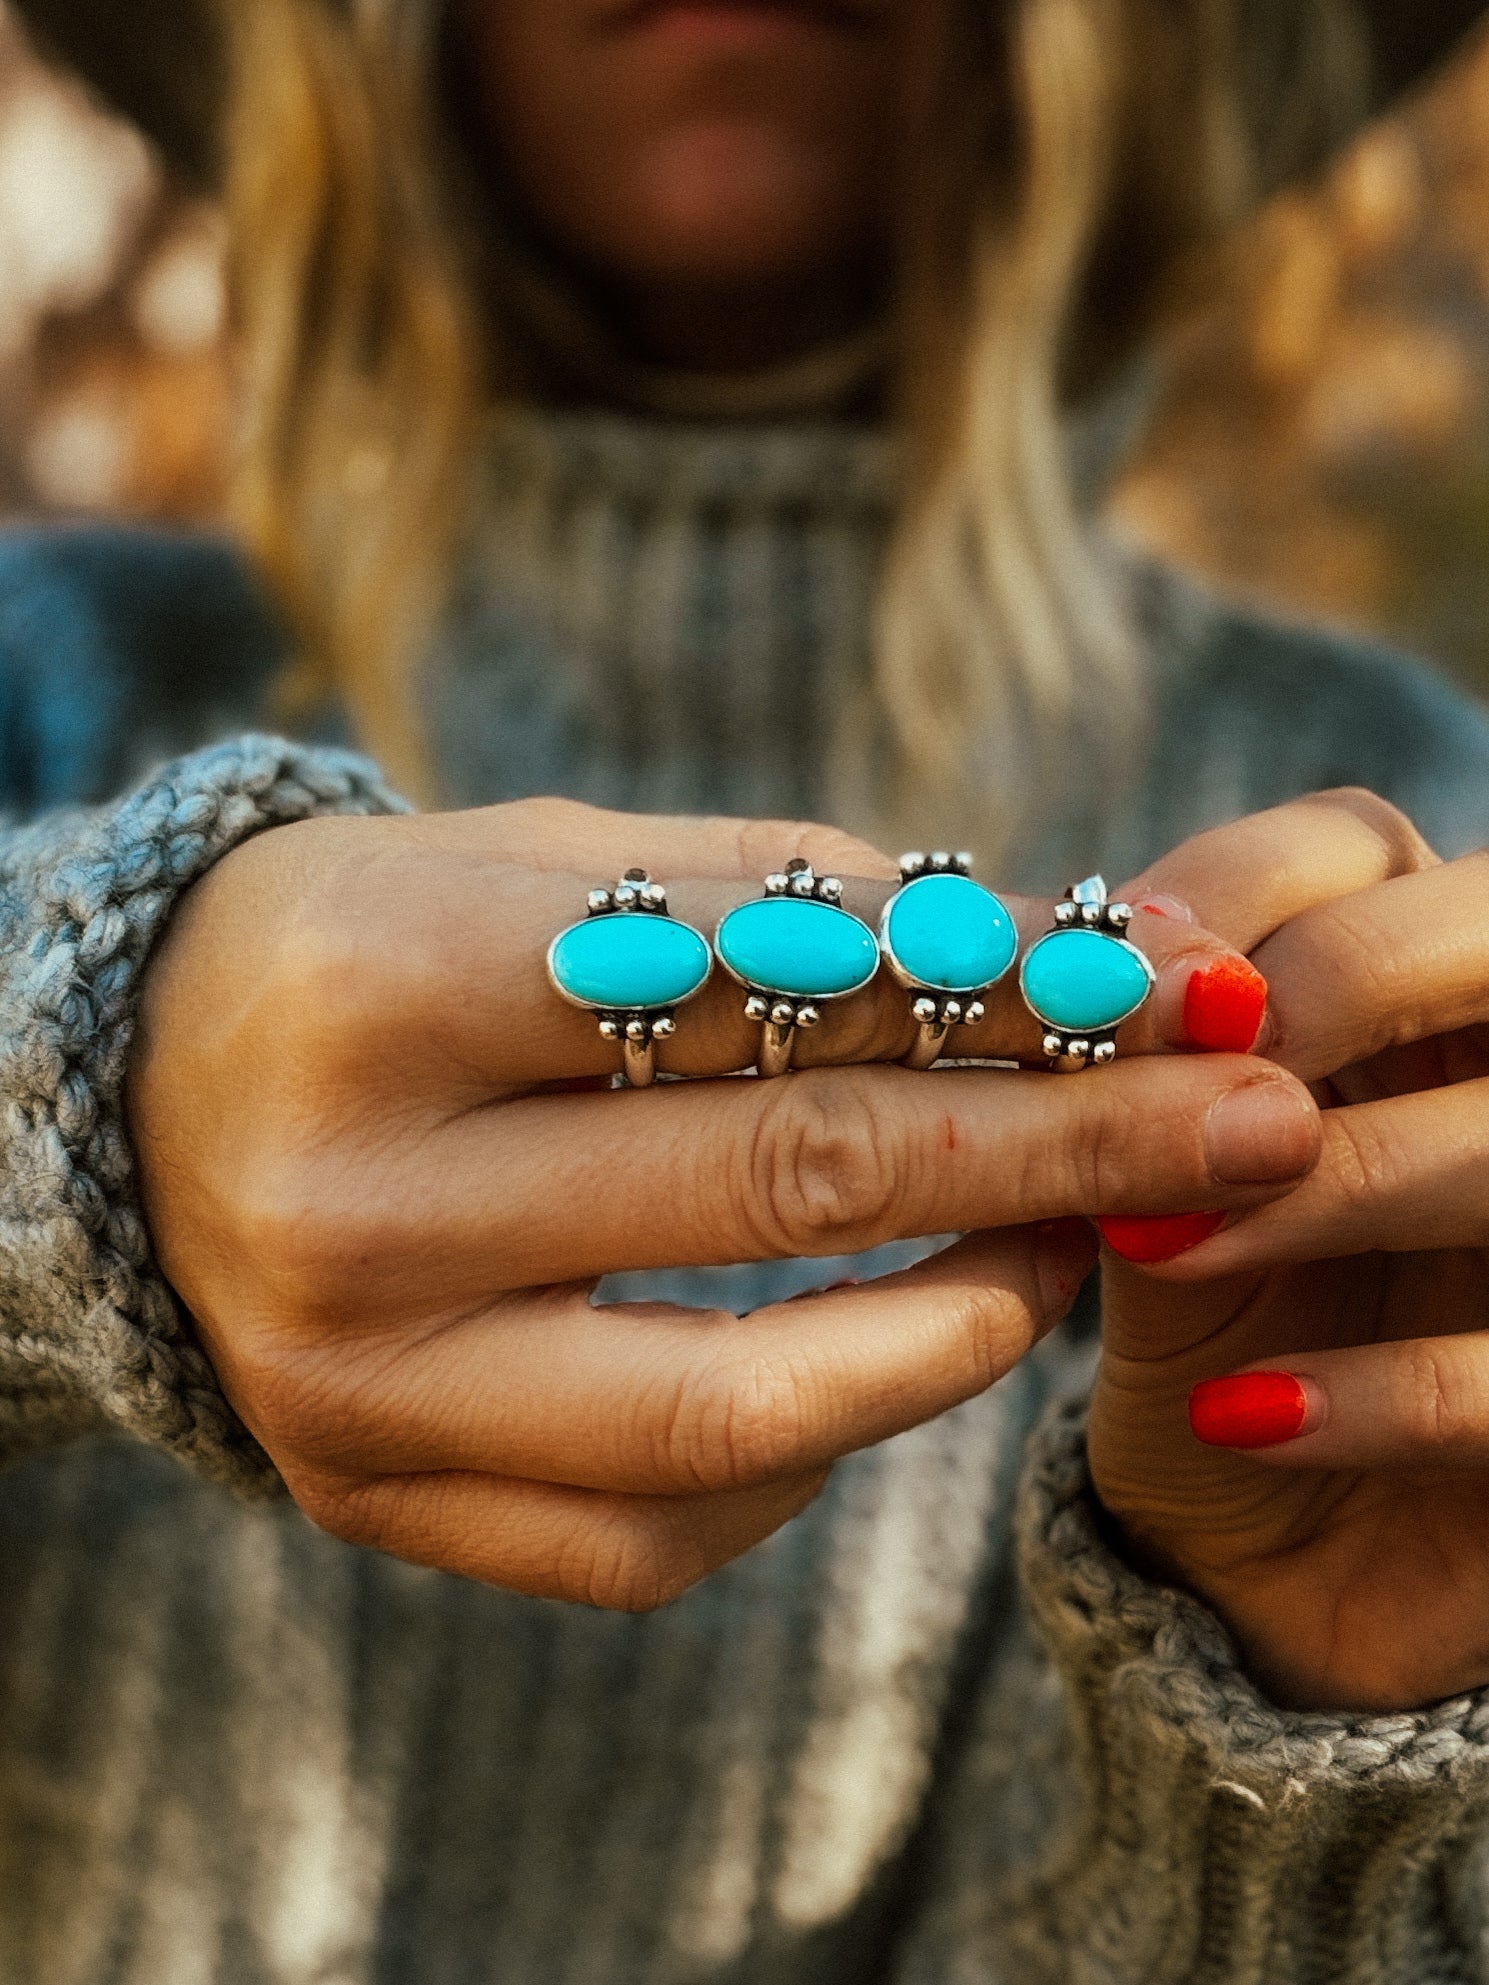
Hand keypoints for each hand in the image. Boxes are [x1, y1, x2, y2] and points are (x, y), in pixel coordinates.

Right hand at [126, 798, 1315, 1606]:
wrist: (149, 1093)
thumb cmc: (383, 946)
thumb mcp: (552, 866)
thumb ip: (782, 904)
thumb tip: (1044, 952)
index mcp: (385, 986)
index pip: (763, 1001)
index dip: (997, 997)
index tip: (1165, 997)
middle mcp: (350, 1204)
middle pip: (782, 1185)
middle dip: (1050, 1150)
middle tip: (1233, 1123)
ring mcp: (347, 1385)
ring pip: (727, 1408)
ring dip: (952, 1329)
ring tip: (1072, 1255)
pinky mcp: (366, 1497)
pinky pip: (645, 1531)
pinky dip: (802, 1455)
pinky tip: (879, 1367)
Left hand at [1087, 788, 1488, 1709]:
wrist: (1272, 1550)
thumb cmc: (1212, 1324)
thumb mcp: (1152, 1186)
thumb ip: (1127, 1085)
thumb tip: (1065, 974)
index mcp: (1411, 990)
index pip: (1366, 840)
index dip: (1245, 880)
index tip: (1113, 965)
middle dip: (1343, 980)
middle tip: (1203, 1068)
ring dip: (1333, 1182)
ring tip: (1167, 1239)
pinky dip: (1379, 1392)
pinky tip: (1245, 1417)